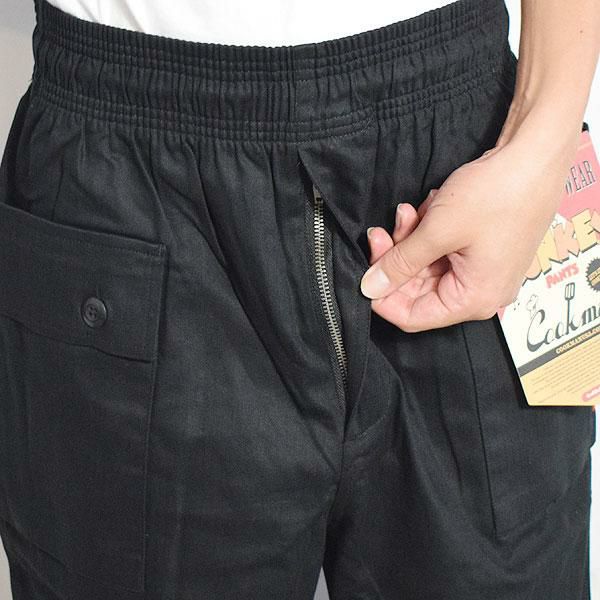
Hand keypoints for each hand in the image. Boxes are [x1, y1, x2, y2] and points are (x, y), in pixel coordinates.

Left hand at [360, 142, 568, 331]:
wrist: (535, 155)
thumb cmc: (496, 194)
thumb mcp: (437, 230)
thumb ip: (400, 263)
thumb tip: (370, 288)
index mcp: (474, 299)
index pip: (413, 317)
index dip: (383, 298)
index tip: (364, 274)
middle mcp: (480, 293)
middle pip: (417, 290)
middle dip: (396, 260)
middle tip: (380, 233)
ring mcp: (481, 271)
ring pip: (426, 267)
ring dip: (410, 240)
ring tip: (409, 211)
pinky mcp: (480, 251)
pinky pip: (441, 251)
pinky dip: (428, 232)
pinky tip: (429, 207)